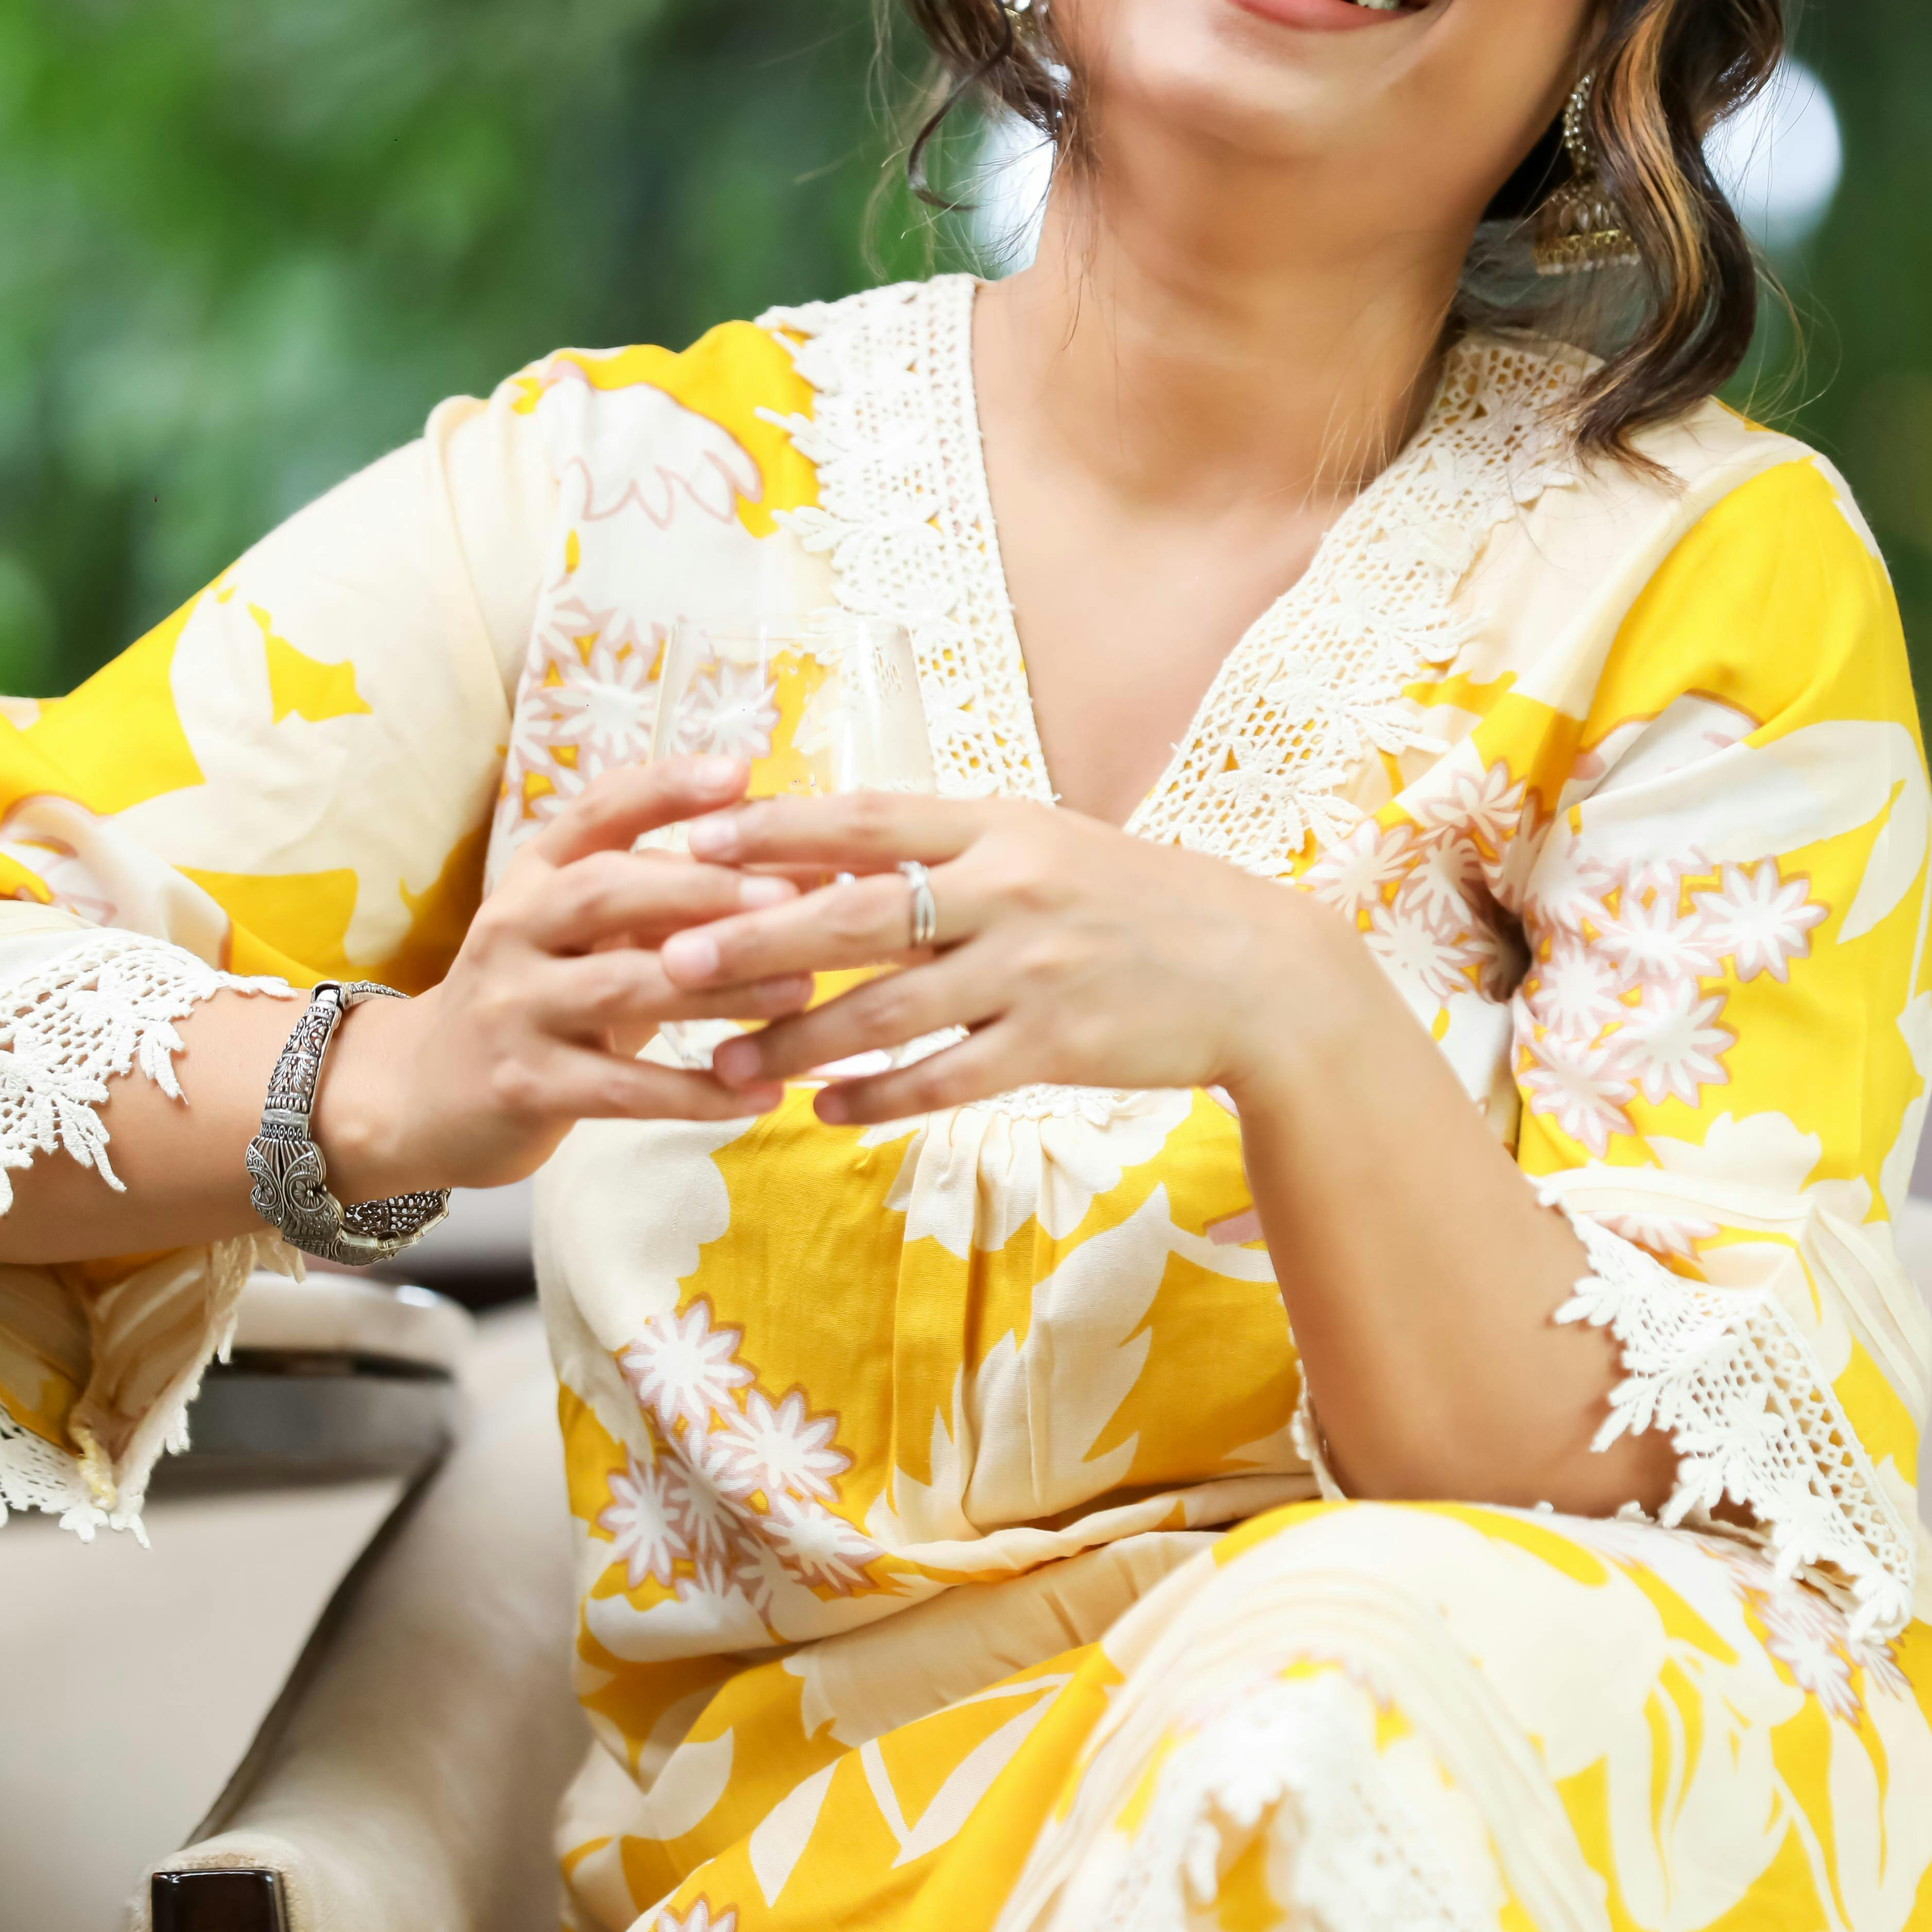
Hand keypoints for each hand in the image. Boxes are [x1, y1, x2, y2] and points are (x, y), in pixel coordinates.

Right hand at [314, 757, 819, 1196]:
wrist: (425, 1095)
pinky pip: (622, 1088)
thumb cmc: (540, 999)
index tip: (740, 773)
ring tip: (802, 990)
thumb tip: (796, 870)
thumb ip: (665, 901)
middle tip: (790, 897)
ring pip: (621, 986)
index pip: (597, 810)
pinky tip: (760, 1091)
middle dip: (703, 889)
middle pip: (606, 890)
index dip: (666, 788)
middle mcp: (514, 927)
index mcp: (536, 874)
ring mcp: (511, 1007)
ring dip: (719, 988)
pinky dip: (696, 1092)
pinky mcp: (522, 1086)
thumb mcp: (582, 934)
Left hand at [653, 789, 1361, 1126]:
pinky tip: (825, 1111)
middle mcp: (1011, 890)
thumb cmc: (1137, 904)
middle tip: (673, 962)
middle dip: (754, 941)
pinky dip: (878, 1096)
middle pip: (856, 915)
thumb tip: (827, 854)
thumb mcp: (1046, 847)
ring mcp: (1033, 972)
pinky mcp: (1057, 1047)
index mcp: (1001, 826)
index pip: (866, 820)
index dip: (774, 830)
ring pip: (888, 1011)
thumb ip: (948, 851)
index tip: (692, 841)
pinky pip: (945, 1078)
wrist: (1258, 973)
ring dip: (797, 1043)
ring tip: (725, 1065)